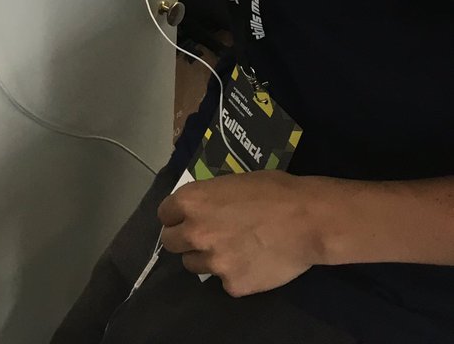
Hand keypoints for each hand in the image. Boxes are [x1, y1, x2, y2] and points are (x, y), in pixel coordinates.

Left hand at [158, 171, 320, 296]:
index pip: (164, 214)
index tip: (187, 218)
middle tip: (206, 235)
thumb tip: (201, 210)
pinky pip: (225, 281)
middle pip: (171, 243)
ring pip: (194, 265)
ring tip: (233, 248)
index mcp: (192, 202)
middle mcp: (195, 233)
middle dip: (185, 239)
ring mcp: (214, 263)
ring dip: (207, 257)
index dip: (176, 216)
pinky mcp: (233, 286)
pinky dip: (235, 274)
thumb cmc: (273, 191)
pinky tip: (254, 261)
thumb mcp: (231, 183)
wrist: (306, 220)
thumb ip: (208, 200)